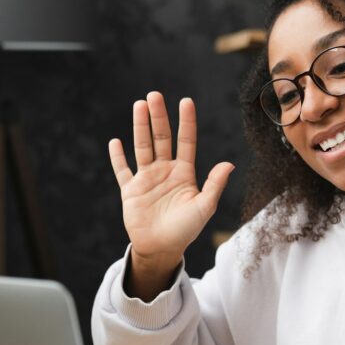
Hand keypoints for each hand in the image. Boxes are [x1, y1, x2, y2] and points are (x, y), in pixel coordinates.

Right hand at [109, 92, 233, 297]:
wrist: (162, 249)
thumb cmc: (186, 230)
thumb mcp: (204, 207)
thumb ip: (214, 185)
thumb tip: (229, 164)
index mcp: (184, 173)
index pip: (186, 141)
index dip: (186, 122)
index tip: (186, 101)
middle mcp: (165, 171)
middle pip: (161, 138)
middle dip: (158, 117)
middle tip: (154, 95)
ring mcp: (147, 179)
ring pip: (143, 146)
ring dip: (140, 126)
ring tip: (139, 105)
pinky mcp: (130, 190)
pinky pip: (123, 170)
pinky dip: (118, 157)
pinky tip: (115, 142)